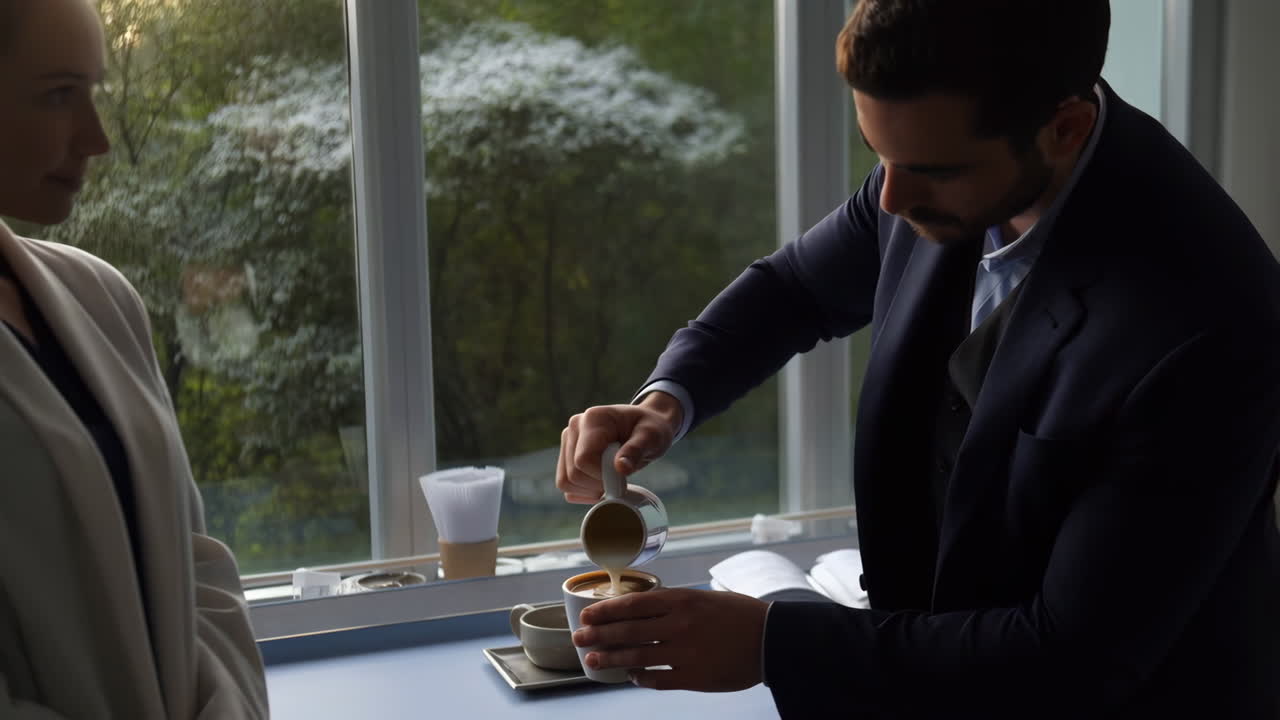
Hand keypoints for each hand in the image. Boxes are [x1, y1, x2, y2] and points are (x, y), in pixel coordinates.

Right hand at [556, 393, 682, 503]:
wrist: (646, 425)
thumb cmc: (650, 428)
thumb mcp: (651, 436)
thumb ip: (636, 450)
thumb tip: (620, 468)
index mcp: (593, 419)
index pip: (583, 460)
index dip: (602, 476)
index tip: (623, 477)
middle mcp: (575, 428)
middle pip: (573, 473)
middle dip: (598, 485)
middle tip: (621, 480)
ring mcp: (568, 442)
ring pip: (565, 482)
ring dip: (590, 491)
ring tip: (612, 481)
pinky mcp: (567, 455)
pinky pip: (566, 484)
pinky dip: (583, 492)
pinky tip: (602, 485)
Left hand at [571, 588, 767, 691]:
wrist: (771, 639)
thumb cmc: (739, 615)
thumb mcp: (704, 598)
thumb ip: (673, 604)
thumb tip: (640, 611)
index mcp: (681, 601)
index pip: (632, 604)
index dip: (605, 611)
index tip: (587, 615)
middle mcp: (679, 625)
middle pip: (627, 631)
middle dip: (598, 635)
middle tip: (578, 638)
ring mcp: (685, 652)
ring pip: (636, 656)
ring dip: (610, 658)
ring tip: (592, 660)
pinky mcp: (694, 677)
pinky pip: (657, 679)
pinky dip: (639, 678)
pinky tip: (630, 676)